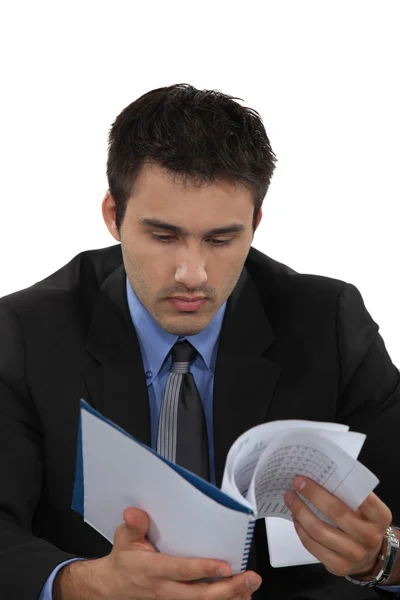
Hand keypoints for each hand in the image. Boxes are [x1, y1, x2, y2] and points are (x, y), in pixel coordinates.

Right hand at [56, 506, 261, 599]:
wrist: (115, 585)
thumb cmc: (125, 559)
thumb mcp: (124, 538)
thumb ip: (134, 526)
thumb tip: (134, 512)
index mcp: (154, 570)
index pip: (182, 571)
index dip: (203, 569)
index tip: (224, 565)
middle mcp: (166, 589)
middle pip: (201, 594)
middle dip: (228, 588)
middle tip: (249, 578)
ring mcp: (174, 599)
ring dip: (231, 596)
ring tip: (250, 586)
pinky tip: (241, 595)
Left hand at [284, 476, 391, 577]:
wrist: (369, 556)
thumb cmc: (363, 523)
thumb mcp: (366, 509)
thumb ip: (350, 494)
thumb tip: (318, 476)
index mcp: (380, 517)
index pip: (364, 498)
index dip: (340, 484)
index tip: (315, 473)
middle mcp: (370, 537)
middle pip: (336, 512)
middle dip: (312, 494)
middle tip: (297, 482)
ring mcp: (354, 554)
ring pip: (319, 530)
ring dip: (300, 511)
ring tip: (290, 498)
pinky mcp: (338, 566)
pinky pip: (312, 545)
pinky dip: (300, 529)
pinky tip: (295, 517)